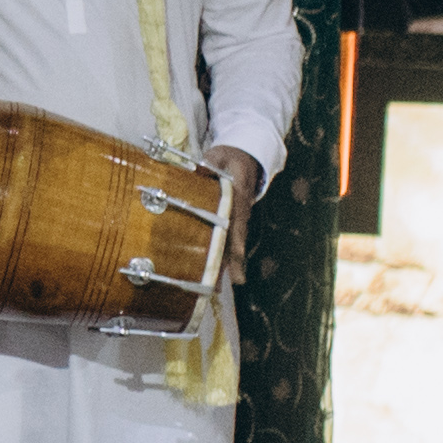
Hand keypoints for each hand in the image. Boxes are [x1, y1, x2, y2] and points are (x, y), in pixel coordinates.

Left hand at [200, 145, 259, 272]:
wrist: (246, 157)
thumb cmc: (228, 157)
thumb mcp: (218, 155)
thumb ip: (208, 164)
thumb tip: (197, 172)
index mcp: (238, 193)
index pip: (237, 217)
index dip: (235, 236)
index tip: (235, 252)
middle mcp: (241, 209)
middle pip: (236, 238)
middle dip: (233, 261)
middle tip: (228, 283)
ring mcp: (239, 217)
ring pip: (233, 243)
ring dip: (228, 265)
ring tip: (220, 288)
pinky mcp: (234, 221)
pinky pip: (230, 241)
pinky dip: (225, 258)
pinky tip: (217, 276)